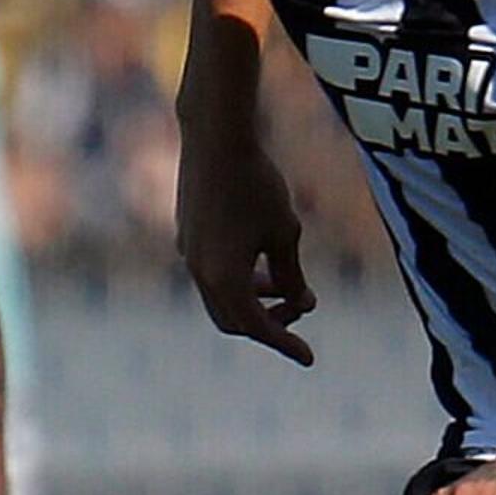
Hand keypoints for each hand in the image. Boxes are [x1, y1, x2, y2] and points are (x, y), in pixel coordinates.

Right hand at [177, 184, 317, 366]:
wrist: (215, 136)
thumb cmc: (257, 183)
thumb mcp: (285, 233)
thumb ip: (291, 275)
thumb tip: (302, 304)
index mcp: (224, 279)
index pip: (258, 327)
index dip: (286, 343)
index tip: (309, 358)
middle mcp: (200, 273)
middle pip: (233, 321)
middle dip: (268, 321)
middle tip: (299, 306)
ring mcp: (188, 254)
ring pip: (220, 297)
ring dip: (252, 298)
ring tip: (282, 281)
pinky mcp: (186, 235)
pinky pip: (211, 273)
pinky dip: (236, 278)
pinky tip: (257, 255)